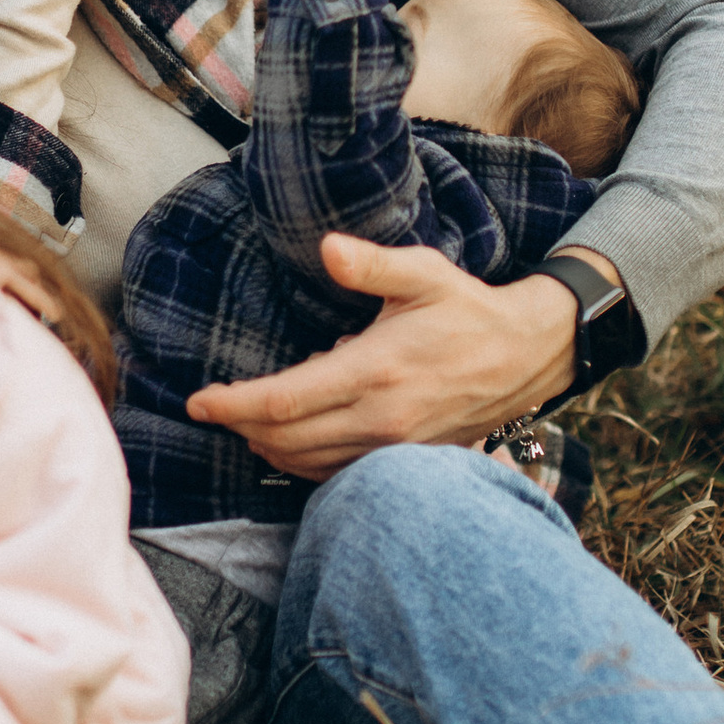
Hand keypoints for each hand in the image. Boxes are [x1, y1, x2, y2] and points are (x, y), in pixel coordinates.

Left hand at [186, 234, 580, 476]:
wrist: (524, 357)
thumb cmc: (467, 310)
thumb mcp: (423, 273)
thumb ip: (371, 264)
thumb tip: (327, 249)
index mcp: (378, 369)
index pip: (285, 401)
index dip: (234, 404)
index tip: (198, 401)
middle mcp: (382, 418)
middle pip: (285, 440)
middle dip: (241, 426)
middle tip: (216, 406)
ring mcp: (393, 447)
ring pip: (306, 463)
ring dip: (268, 446)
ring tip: (248, 419)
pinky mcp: (404, 460)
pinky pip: (336, 474)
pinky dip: (301, 462)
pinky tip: (292, 438)